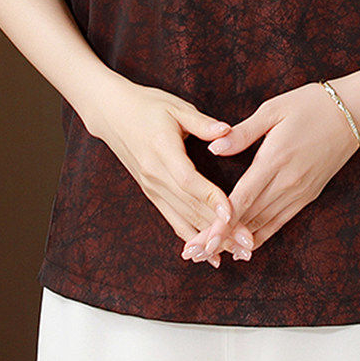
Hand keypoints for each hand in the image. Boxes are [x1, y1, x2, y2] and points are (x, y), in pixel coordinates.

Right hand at [80, 79, 239, 250]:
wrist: (111, 114)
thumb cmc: (146, 106)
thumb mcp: (175, 106)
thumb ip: (201, 122)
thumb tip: (226, 130)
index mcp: (162, 150)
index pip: (188, 180)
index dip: (210, 198)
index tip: (232, 213)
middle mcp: (155, 174)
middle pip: (189, 207)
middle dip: (220, 228)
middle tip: (247, 243)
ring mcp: (152, 187)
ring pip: (183, 219)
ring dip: (210, 238)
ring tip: (237, 253)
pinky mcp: (151, 193)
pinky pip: (173, 220)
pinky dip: (191, 238)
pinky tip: (209, 254)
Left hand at [183, 81, 359, 253]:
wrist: (354, 113)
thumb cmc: (310, 105)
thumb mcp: (273, 109)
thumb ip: (242, 132)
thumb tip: (213, 148)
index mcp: (275, 159)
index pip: (242, 199)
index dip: (220, 222)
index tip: (202, 239)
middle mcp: (288, 182)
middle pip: (248, 218)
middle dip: (220, 237)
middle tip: (194, 252)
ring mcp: (300, 192)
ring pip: (264, 225)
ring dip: (237, 241)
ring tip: (211, 253)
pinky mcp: (308, 196)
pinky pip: (281, 222)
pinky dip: (261, 236)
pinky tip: (245, 247)